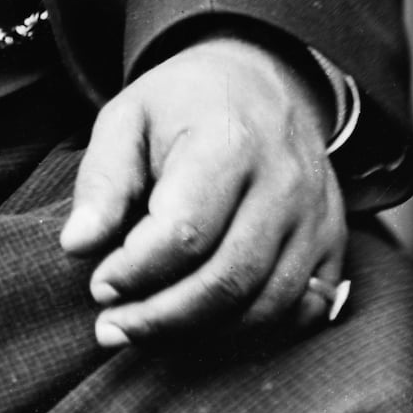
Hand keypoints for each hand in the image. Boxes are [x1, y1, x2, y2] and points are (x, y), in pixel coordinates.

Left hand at [59, 31, 345, 346]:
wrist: (260, 80)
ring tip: (147, 330)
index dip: (137, 270)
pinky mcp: (335, 243)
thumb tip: (77, 246)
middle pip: (228, 279)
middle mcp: (284, 183)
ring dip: (200, 332)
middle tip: (112, 327)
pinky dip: (251, 330)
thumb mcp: (127, 118)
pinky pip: (302, 310)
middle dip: (162, 316)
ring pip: (265, 305)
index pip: (184, 232)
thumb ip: (102, 181)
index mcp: (229, 141)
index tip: (99, 285)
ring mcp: (317, 217)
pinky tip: (204, 324)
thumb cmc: (182, 104)